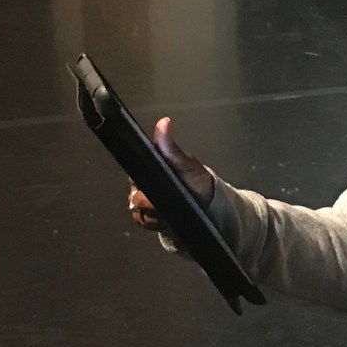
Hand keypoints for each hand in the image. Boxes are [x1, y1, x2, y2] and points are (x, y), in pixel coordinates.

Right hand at [128, 116, 214, 231]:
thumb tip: (163, 123)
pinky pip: (143, 222)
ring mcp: (148, 202)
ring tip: (172, 210)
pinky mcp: (151, 218)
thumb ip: (171, 148)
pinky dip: (156, 223)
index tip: (153, 187)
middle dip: (151, 202)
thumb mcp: (187, 165)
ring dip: (154, 214)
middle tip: (169, 200)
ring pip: (138, 211)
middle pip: (135, 196)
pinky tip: (168, 219)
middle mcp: (146, 184)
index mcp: (153, 167)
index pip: (134, 174)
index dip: (140, 183)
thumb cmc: (199, 182)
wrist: (211, 208)